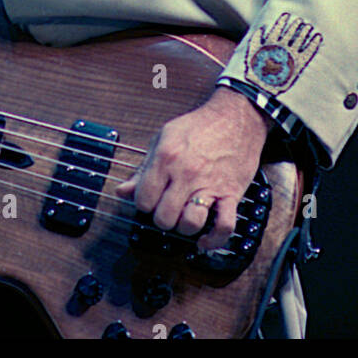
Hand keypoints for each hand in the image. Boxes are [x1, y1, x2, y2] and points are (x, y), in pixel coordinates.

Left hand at [115, 88, 269, 250]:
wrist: (235, 117)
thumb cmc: (199, 126)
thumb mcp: (163, 138)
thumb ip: (143, 168)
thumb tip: (122, 192)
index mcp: (166, 158)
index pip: (143, 199)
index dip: (143, 203)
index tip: (150, 199)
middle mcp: (186, 174)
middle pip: (164, 217)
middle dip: (161, 218)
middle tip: (166, 208)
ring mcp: (209, 185)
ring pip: (190, 224)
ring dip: (184, 227)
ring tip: (184, 217)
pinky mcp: (231, 194)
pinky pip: (224, 226)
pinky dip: (213, 240)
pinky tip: (205, 239)